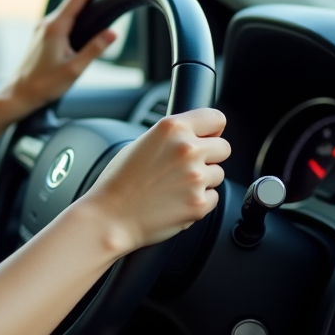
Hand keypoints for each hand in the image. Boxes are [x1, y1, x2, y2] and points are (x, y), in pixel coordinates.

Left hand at [0, 0, 117, 114]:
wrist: (19, 93)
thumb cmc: (45, 84)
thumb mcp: (74, 69)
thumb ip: (94, 49)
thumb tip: (113, 33)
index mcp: (55, 27)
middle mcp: (47, 23)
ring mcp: (43, 28)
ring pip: (66, 8)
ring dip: (84, 0)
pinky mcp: (42, 35)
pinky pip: (62, 17)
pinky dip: (76, 11)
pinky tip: (85, 16)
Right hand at [83, 108, 229, 253]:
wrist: (110, 216)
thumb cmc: (118, 182)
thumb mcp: (140, 143)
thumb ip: (171, 137)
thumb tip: (195, 137)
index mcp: (172, 129)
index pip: (215, 118)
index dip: (211, 129)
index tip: (206, 137)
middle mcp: (187, 149)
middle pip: (223, 147)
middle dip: (209, 156)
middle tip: (186, 167)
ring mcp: (196, 177)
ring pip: (218, 174)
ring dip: (203, 180)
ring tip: (174, 186)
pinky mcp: (200, 203)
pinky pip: (213, 197)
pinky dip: (199, 200)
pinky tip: (175, 201)